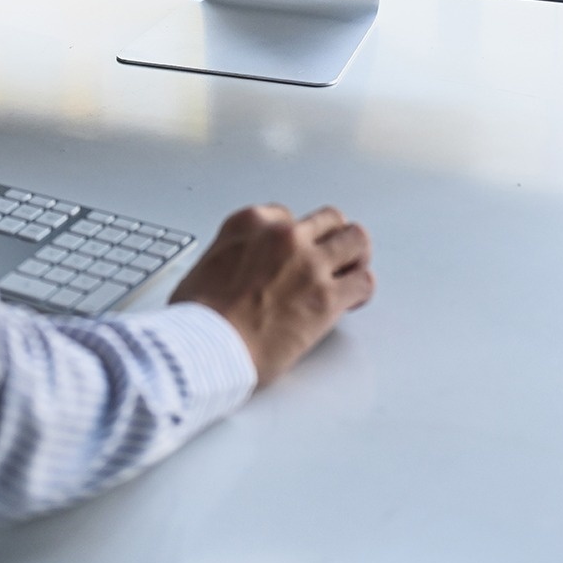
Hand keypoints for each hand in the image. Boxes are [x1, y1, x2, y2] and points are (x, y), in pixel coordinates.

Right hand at [169, 203, 373, 387]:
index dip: (294, 237)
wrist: (205, 347)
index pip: (286, 214)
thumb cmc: (198, 318)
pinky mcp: (327, 297)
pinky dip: (361, 290)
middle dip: (333, 238)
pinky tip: (352, 301)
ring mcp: (309, 263)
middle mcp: (284, 235)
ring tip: (350, 274)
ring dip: (355, 257)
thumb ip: (235, 254)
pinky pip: (364, 282)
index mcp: (250, 223)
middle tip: (332, 258)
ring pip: (356, 240)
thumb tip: (243, 270)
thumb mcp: (206, 263)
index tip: (294, 254)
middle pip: (330, 219)